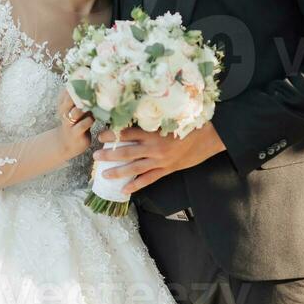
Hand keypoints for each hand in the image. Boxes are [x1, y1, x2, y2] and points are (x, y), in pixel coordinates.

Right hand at [56, 89, 94, 158]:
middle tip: (93, 88)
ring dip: (86, 107)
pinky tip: (95, 118)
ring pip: (76, 112)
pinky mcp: (75, 134)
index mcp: (63, 103)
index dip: (77, 84)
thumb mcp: (77, 108)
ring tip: (95, 104)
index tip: (89, 78)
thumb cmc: (76, 122)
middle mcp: (64, 112)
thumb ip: (84, 98)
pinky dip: (89, 120)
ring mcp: (69, 123)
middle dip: (80, 94)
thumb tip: (100, 85)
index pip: (67, 90)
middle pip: (69, 99)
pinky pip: (82, 125)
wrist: (67, 143)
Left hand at [94, 122, 225, 193]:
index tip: (101, 134)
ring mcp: (160, 161)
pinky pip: (148, 179)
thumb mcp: (170, 118)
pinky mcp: (166, 170)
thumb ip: (153, 119)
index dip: (113, 134)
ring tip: (104, 174)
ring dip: (117, 171)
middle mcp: (154, 147)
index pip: (128, 133)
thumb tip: (135, 114)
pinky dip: (136, 185)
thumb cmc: (189, 124)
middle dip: (109, 154)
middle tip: (95, 155)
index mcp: (154, 132)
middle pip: (126, 152)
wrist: (208, 137)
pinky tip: (124, 189)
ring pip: (134, 168)